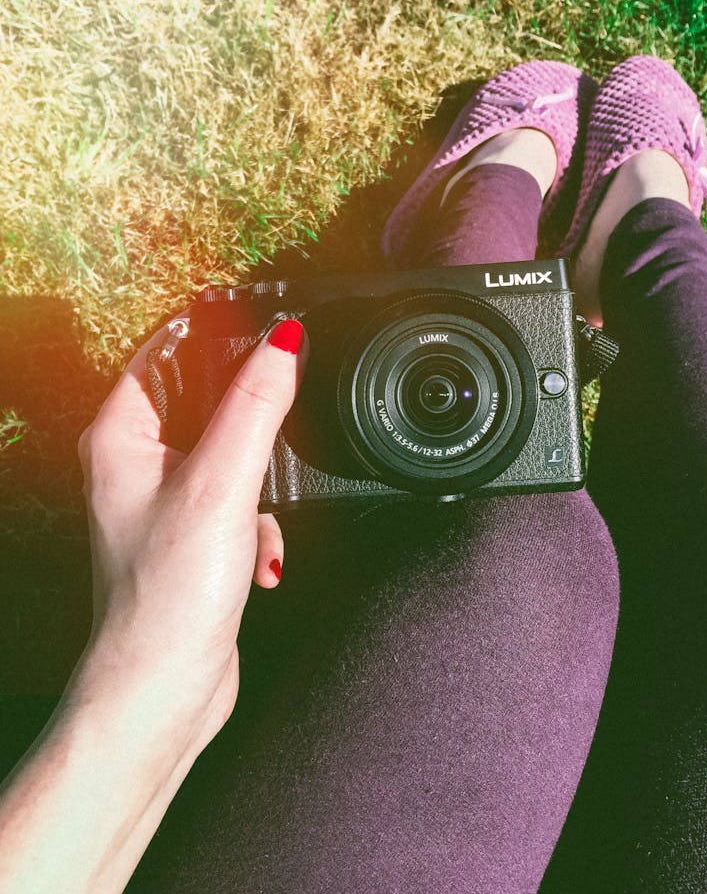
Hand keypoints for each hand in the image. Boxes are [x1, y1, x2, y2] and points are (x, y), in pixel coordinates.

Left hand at [77, 314, 307, 743]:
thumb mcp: (223, 484)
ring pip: (230, 452)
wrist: (167, 686)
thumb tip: (282, 343)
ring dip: (259, 483)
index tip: (261, 322)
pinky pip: (239, 499)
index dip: (213, 333)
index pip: (164, 352)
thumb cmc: (167, 598)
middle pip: (204, 401)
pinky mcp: (193, 535)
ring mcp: (165, 501)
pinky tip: (259, 556)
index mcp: (121, 437)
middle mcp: (136, 465)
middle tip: (274, 428)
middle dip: (249, 421)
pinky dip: (258, 523)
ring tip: (255, 521)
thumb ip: (256, 406)